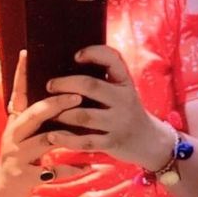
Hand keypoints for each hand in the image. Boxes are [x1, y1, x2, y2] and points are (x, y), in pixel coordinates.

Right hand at [0, 50, 92, 196]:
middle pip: (33, 115)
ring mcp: (18, 157)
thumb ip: (36, 116)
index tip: (26, 52)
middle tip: (77, 95)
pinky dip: (72, 169)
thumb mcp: (22, 133)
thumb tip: (57, 90)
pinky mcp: (26, 177)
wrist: (1, 190)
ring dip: (66, 135)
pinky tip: (89, 166)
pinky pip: (53, 171)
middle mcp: (14, 136)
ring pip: (44, 142)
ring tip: (85, 128)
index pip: (18, 94)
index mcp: (15, 122)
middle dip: (55, 104)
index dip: (21, 74)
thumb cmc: (20, 156)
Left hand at [43, 45, 173, 168]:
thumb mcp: (122, 89)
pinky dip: (67, 139)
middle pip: (91, 86)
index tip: (76, 56)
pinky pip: (85, 142)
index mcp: (125, 82)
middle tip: (50, 85)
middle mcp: (124, 100)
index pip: (113, 59)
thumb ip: (104, 77)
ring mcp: (118, 123)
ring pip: (84, 116)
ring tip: (50, 112)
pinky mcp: (112, 143)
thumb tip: (69, 62)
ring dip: (62, 113)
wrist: (147, 140)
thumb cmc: (125, 109)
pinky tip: (52, 136)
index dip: (94, 53)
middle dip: (65, 84)